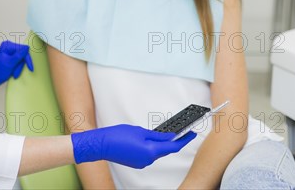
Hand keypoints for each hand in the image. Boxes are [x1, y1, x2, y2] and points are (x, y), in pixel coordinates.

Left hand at [0, 40, 32, 87]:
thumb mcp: (10, 63)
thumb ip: (19, 55)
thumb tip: (27, 47)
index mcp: (7, 46)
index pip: (23, 49)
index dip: (27, 59)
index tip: (30, 68)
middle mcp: (9, 47)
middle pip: (23, 55)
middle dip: (20, 65)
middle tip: (15, 73)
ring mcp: (10, 52)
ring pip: (22, 60)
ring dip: (19, 68)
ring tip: (13, 74)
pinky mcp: (12, 58)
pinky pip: (19, 62)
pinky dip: (18, 69)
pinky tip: (13, 73)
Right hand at [71, 124, 195, 168]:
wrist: (102, 145)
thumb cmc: (118, 136)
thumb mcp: (140, 131)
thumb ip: (157, 136)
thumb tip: (169, 137)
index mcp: (151, 151)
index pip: (173, 147)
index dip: (184, 140)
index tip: (192, 133)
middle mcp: (149, 160)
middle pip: (165, 150)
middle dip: (171, 141)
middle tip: (178, 131)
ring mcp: (142, 163)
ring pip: (156, 152)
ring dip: (159, 144)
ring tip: (158, 133)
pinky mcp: (136, 163)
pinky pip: (148, 154)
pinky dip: (150, 147)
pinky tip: (146, 140)